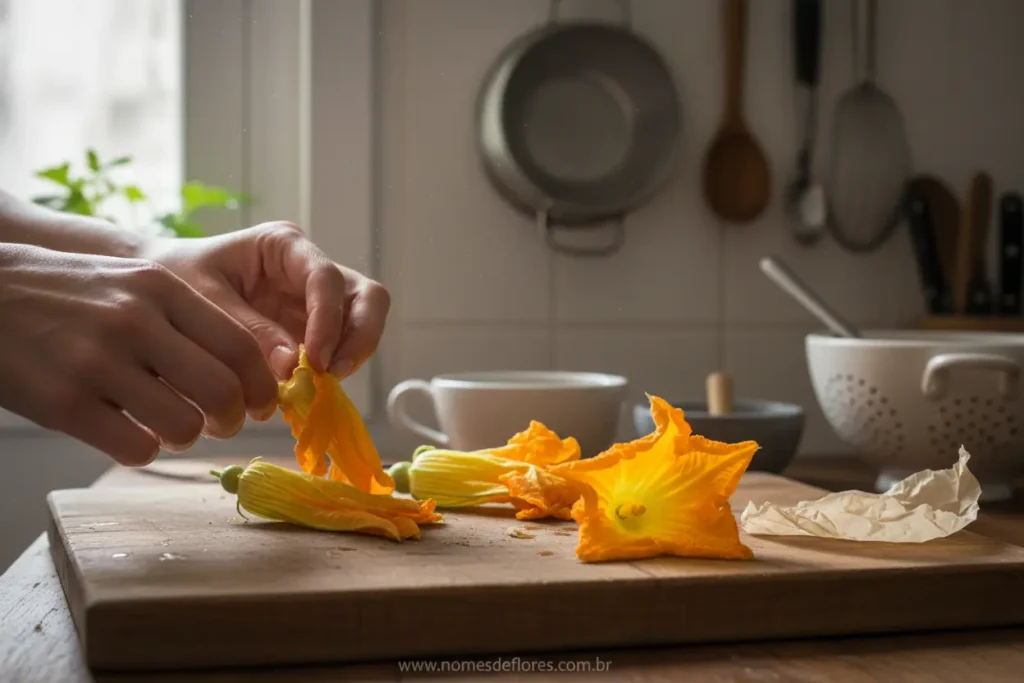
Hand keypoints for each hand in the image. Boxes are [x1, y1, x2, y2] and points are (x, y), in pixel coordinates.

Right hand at [0, 243, 278, 464]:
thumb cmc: (68, 292)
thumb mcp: (132, 280)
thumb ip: (186, 317)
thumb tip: (246, 371)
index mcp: (161, 287)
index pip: (240, 346)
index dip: (262, 385)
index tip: (263, 404)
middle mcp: (135, 321)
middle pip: (222, 392)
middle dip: (233, 419)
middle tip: (223, 424)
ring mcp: (97, 363)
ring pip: (184, 427)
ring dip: (185, 437)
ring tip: (169, 425)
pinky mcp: (64, 403)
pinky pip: (136, 448)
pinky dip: (142, 449)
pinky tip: (127, 433)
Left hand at [141, 222, 390, 379]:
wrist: (156, 292)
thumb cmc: (177, 279)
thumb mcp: (203, 300)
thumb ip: (247, 330)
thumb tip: (291, 367)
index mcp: (284, 247)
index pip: (327, 278)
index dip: (329, 319)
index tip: (315, 360)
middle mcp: (309, 271)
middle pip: (367, 297)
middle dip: (360, 336)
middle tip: (334, 372)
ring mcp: (315, 303)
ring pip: (363, 323)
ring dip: (352, 356)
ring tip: (319, 387)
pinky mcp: (312, 332)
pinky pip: (340, 349)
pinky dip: (331, 371)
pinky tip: (306, 390)